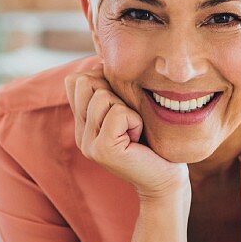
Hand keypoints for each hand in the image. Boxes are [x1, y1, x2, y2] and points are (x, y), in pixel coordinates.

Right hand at [64, 60, 190, 201]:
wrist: (165, 180)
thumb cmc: (153, 142)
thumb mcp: (128, 110)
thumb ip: (111, 91)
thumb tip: (101, 61)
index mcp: (83, 123)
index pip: (75, 81)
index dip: (101, 79)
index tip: (122, 101)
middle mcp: (80, 134)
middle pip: (85, 83)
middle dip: (114, 92)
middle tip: (130, 119)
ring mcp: (88, 143)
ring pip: (102, 96)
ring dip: (127, 108)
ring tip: (134, 130)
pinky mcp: (102, 150)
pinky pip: (118, 114)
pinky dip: (134, 121)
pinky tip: (138, 139)